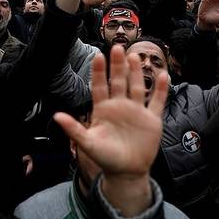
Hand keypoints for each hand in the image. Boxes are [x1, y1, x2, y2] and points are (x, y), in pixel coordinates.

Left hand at [54, 46, 167, 215]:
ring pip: (136, 87)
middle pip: (118, 82)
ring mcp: (136, 111)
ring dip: (136, 72)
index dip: (99, 72)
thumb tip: (56, 117)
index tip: (97, 56)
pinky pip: (157, 101)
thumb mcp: (88, 143)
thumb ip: (74, 129)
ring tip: (134, 56)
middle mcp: (120, 106)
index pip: (100, 86)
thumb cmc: (106, 157)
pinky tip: (163, 76)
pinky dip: (161, 89)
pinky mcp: (152, 119)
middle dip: (117, 66)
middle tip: (117, 47)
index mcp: (103, 109)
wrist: (127, 172)